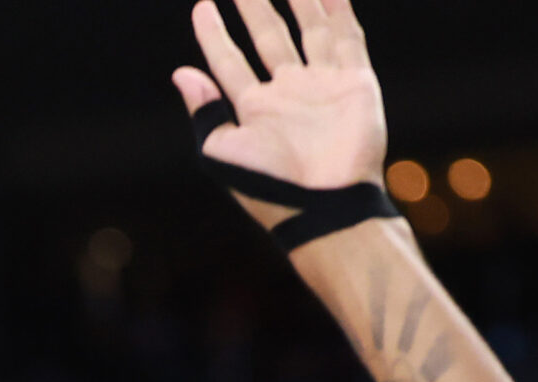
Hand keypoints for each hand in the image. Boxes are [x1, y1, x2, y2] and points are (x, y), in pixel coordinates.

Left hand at [172, 0, 387, 223]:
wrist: (323, 204)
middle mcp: (288, 94)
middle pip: (268, 37)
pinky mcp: (355, 83)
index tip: (202, 7)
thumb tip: (181, 74)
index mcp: (254, 110)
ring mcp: (322, 86)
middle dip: (254, 7)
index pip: (229, 62)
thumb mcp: (221, 151)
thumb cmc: (268, 186)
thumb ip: (204, 112)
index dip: (214, 35)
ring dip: (299, 1)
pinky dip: (338, 11)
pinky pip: (346, 38)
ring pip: (309, 30)